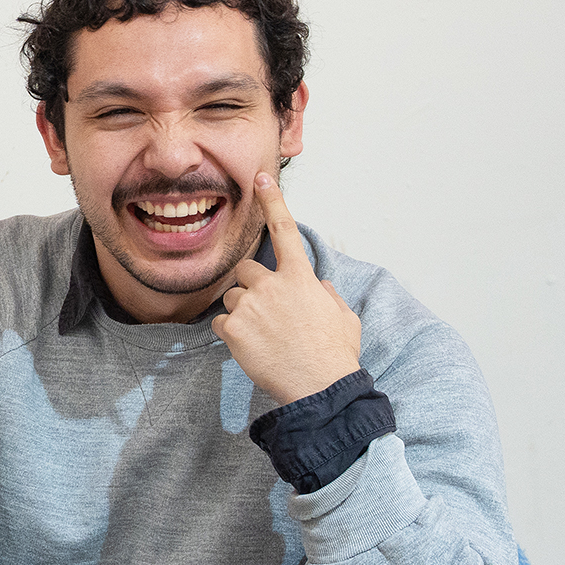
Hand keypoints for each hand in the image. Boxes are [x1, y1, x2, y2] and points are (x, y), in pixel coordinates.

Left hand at [212, 171, 362, 405]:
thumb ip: (327, 295)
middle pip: (246, 270)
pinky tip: (253, 348)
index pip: (285, 231)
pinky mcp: (232, 328)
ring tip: (264, 335)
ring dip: (242, 311)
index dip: (273, 201)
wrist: (318, 387)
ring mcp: (250, 305)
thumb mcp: (343, 317)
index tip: (261, 178)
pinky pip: (222, 322)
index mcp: (301, 277)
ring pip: (232, 297)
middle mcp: (273, 285)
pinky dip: (232, 334)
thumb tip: (320, 286)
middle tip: (267, 312)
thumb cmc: (334, 354)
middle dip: (252, 287)